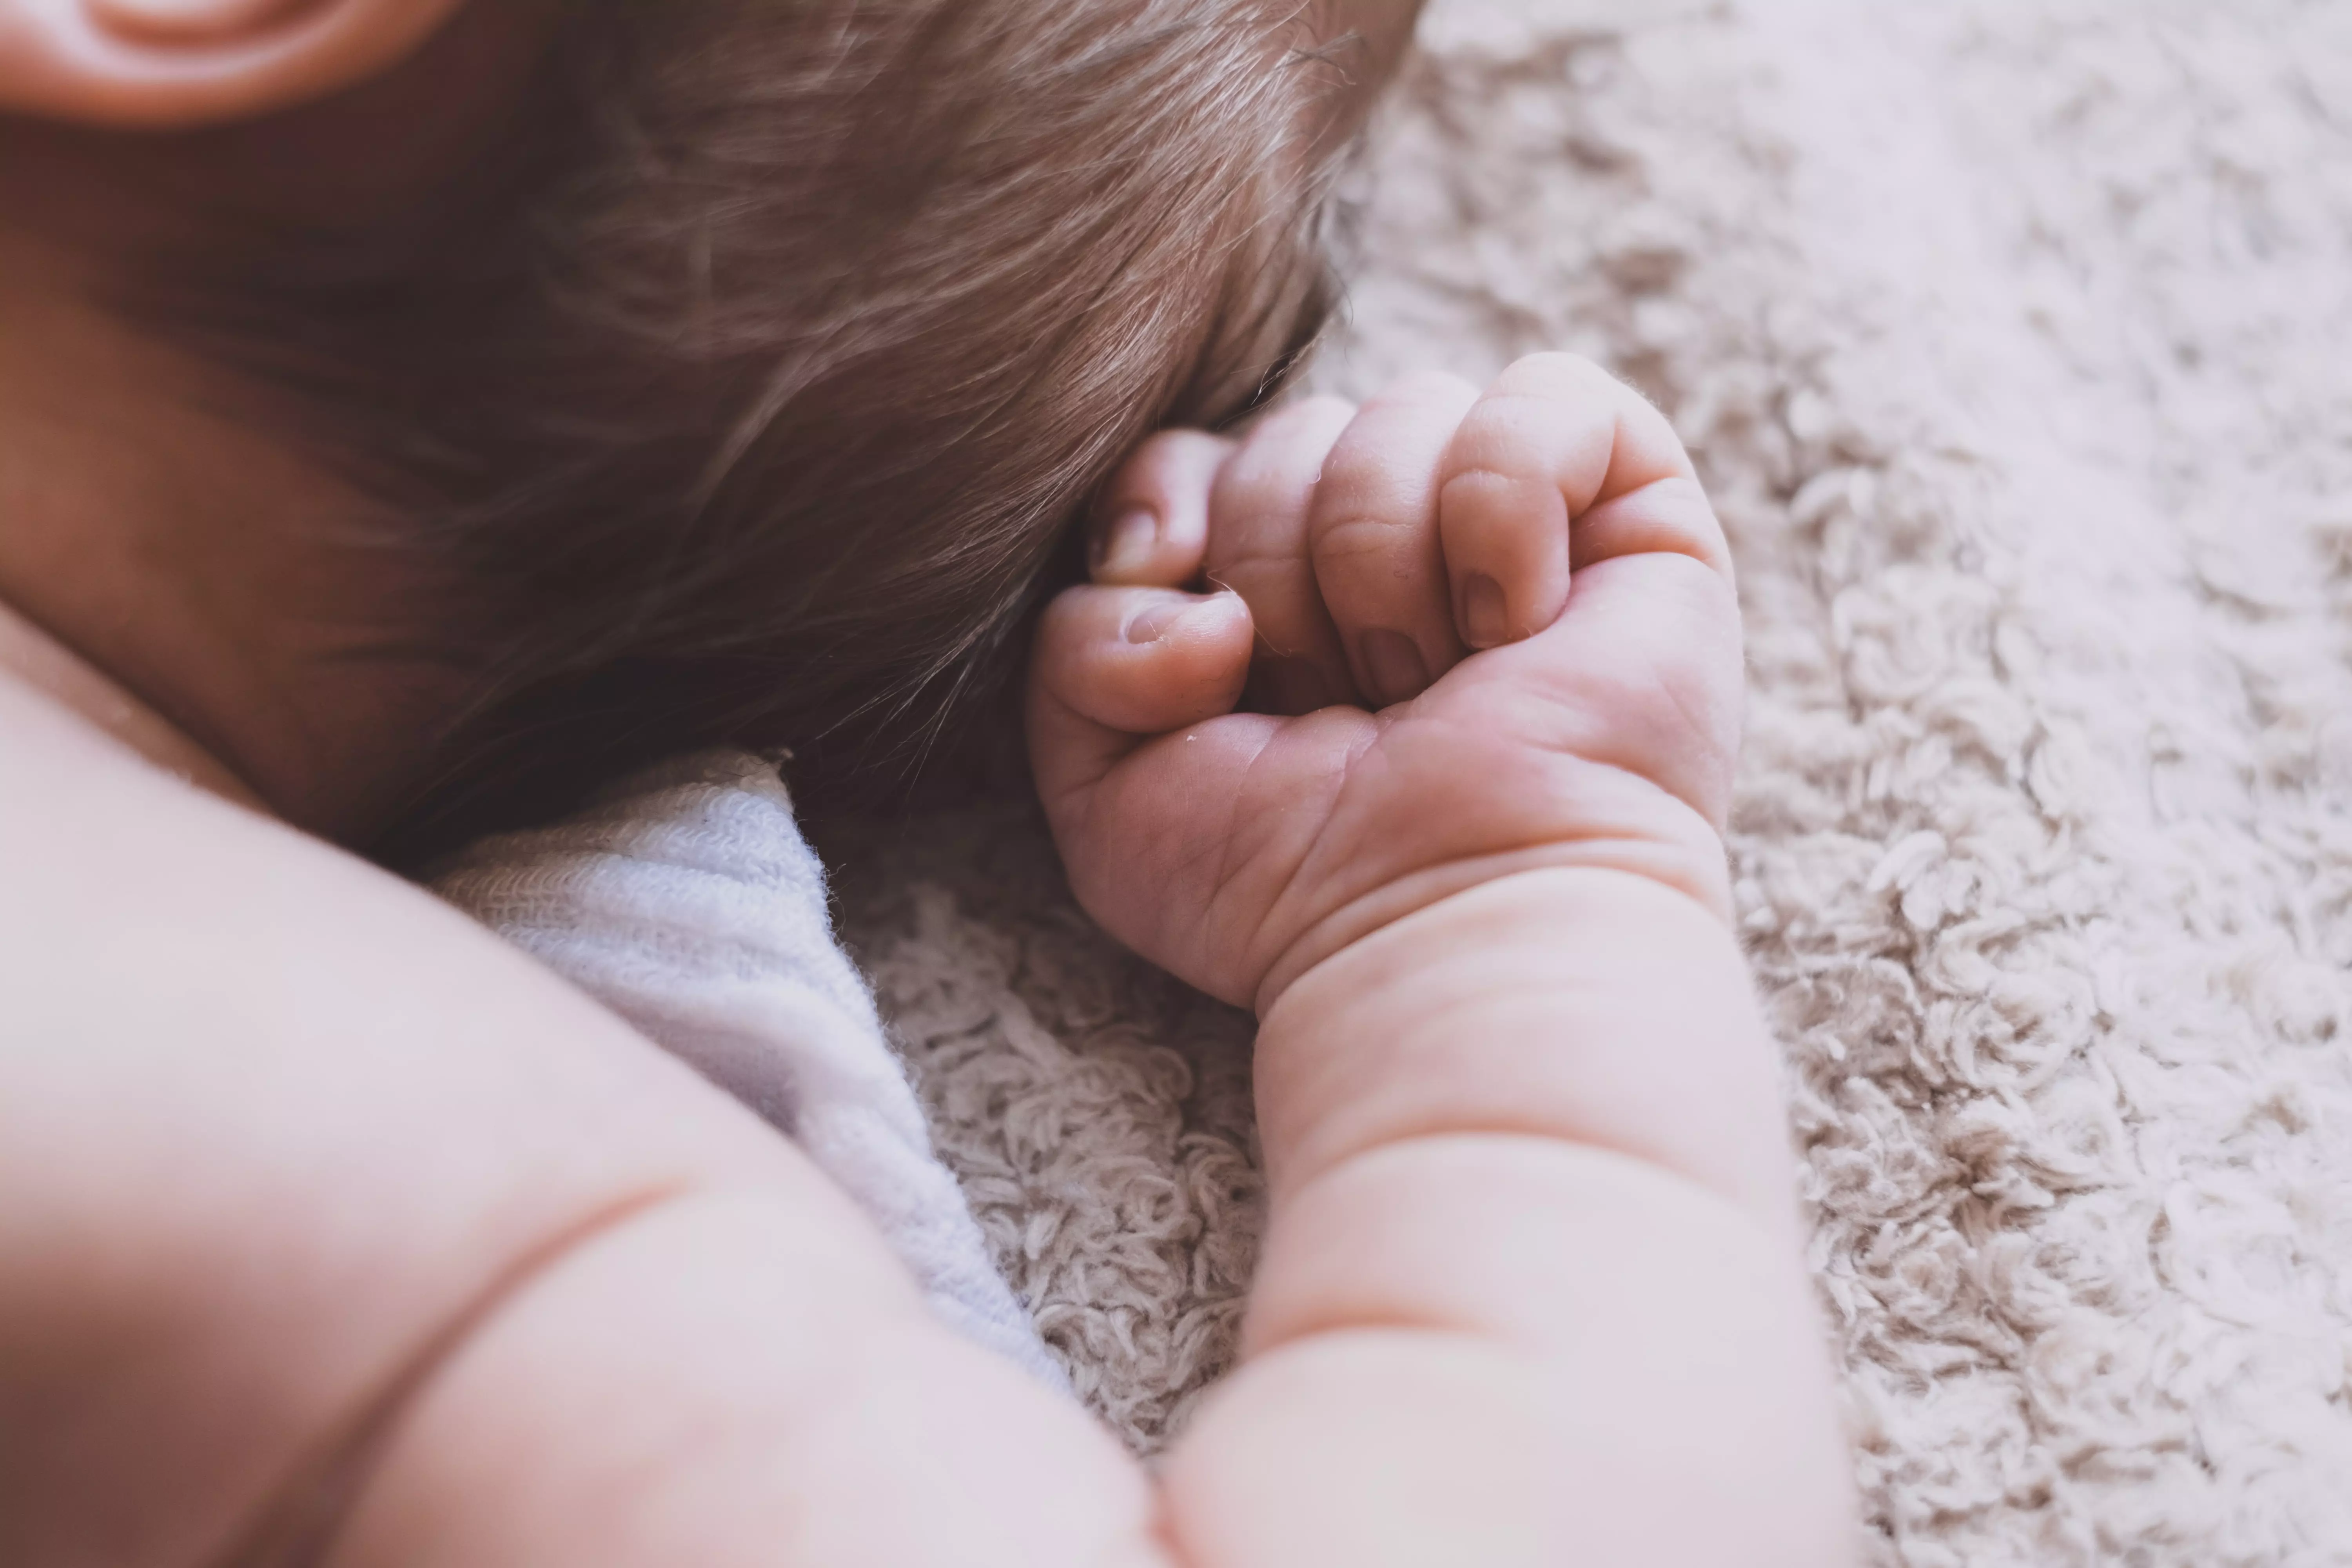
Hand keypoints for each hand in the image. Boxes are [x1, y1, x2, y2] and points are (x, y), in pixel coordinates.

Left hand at [1029, 353, 1743, 1012]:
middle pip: (1287, 431)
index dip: (1170, 520)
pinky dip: (1506, 507)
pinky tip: (1519, 625)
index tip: (1206, 652)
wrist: (1445, 931)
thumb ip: (1078, 641)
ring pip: (1401, 409)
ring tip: (1433, 687)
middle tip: (1349, 709)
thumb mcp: (1107, 782)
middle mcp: (1388, 536)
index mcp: (1271, 584)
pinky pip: (1545, 395)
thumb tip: (1172, 563)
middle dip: (1288, 581)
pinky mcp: (1632, 504)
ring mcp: (1512, 516)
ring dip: (1389, 572)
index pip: (1187, 455)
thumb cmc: (1289, 882)